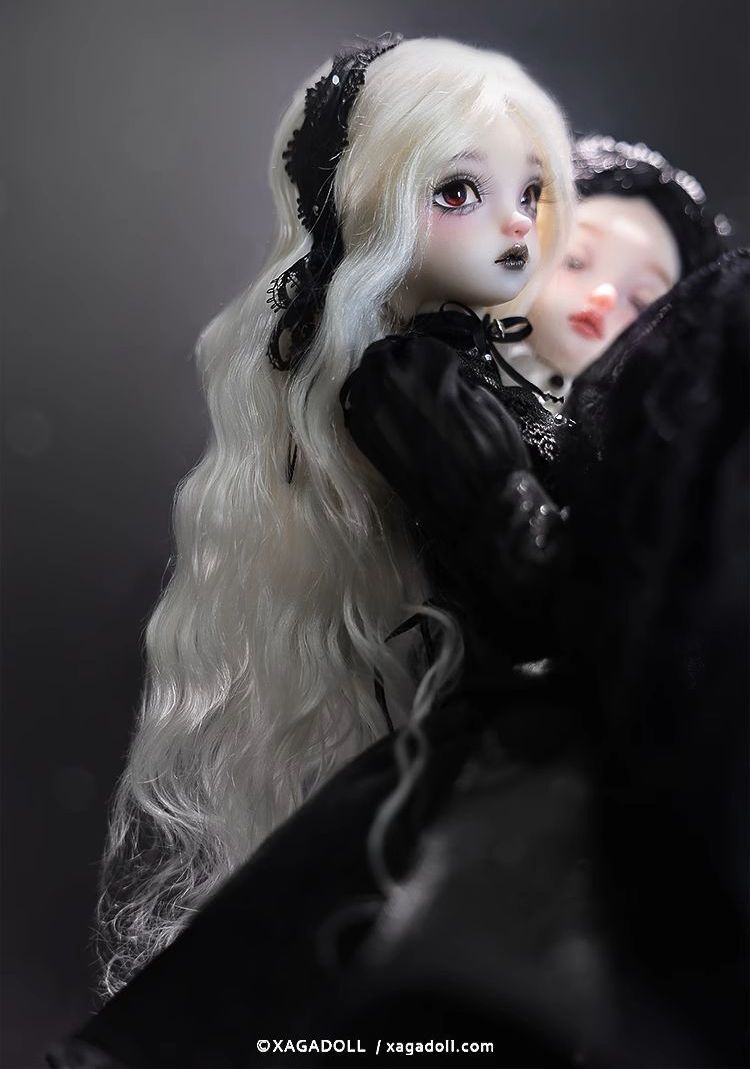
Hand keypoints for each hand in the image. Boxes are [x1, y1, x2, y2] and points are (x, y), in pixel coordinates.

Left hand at [340, 333, 529, 539]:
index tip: (432, 367)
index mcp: (426, 363)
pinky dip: (369, 409)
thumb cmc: (493, 448)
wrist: (477, 504)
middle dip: (394, 362)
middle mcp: (390, 380)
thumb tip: (436, 375)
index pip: (414, 344)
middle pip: (379, 356)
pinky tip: (389, 420)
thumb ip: (451, 378)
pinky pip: (358, 411)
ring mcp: (370, 411)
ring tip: (397, 397)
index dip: (424, 355)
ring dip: (377, 383)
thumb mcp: (482, 396)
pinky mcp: (363, 440)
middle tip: (410, 376)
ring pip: (362, 381)